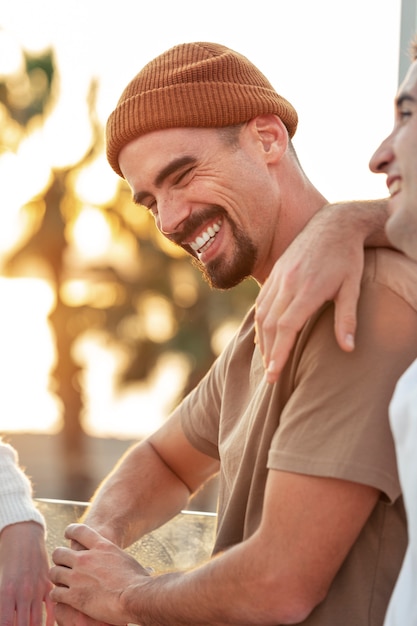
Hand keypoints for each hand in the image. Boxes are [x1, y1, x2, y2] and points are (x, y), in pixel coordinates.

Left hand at [0, 521, 53, 625]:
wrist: (23, 535)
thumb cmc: (6, 558)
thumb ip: (2, 602)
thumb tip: (5, 618)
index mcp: (6, 592)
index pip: (6, 624)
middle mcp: (23, 592)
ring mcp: (38, 588)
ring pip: (37, 621)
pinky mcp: (48, 584)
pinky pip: (51, 608)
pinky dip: (50, 621)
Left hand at [50, 524, 150, 624]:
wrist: (135, 597)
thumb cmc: (138, 581)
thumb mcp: (130, 562)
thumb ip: (124, 563)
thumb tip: (145, 570)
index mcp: (101, 546)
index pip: (78, 531)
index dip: (70, 531)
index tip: (67, 534)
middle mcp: (86, 559)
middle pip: (60, 552)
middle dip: (59, 558)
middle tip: (62, 564)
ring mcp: (77, 577)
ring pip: (54, 573)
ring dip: (56, 578)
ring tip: (59, 582)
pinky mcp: (74, 596)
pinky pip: (56, 593)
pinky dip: (56, 596)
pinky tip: (61, 598)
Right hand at [255, 203, 364, 382]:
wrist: (333, 224)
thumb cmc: (347, 257)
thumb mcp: (352, 287)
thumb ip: (347, 318)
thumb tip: (348, 348)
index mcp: (307, 289)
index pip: (286, 327)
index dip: (278, 352)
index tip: (274, 373)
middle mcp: (288, 283)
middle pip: (269, 324)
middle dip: (268, 353)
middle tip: (270, 376)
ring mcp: (279, 277)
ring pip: (262, 314)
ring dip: (262, 339)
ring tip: (267, 360)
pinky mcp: (275, 273)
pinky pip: (261, 301)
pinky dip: (260, 321)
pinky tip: (263, 335)